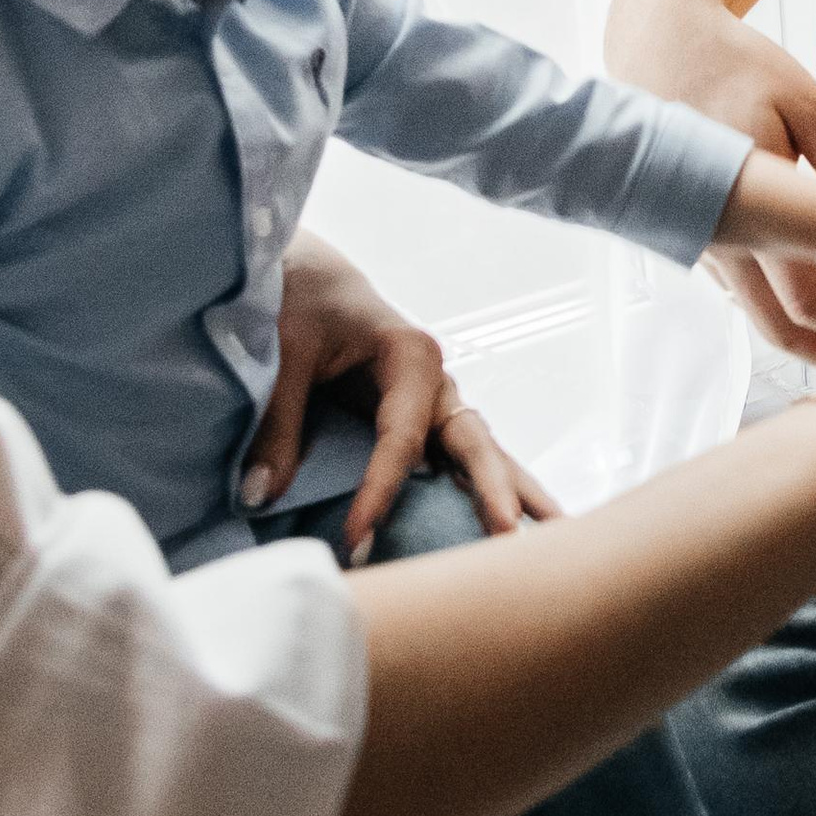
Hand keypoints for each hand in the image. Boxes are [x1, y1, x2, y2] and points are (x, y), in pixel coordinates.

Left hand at [247, 233, 558, 564]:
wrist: (311, 276)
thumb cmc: (302, 302)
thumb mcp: (285, 353)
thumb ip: (277, 424)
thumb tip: (260, 495)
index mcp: (410, 355)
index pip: (401, 439)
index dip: (379, 491)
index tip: (356, 539)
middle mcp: (437, 382)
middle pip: (473, 442)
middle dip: (495, 490)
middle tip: (511, 538)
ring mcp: (440, 402)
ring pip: (484, 455)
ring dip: (517, 495)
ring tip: (556, 536)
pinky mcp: (429, 420)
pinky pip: (465, 460)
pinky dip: (492, 492)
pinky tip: (520, 526)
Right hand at [609, 0, 815, 368]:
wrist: (656, 39)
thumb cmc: (733, 61)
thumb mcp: (801, 101)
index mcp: (751, 207)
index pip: (810, 296)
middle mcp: (721, 236)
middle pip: (780, 327)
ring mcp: (704, 236)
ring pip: (757, 311)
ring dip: (810, 335)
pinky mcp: (697, 225)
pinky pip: (741, 284)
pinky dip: (781, 301)